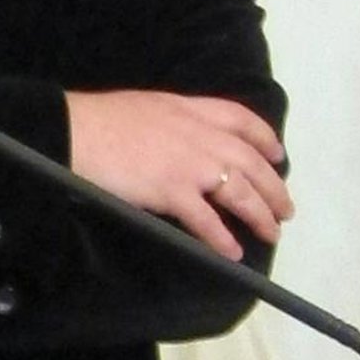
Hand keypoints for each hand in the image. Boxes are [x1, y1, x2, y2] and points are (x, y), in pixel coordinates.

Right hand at [65, 89, 292, 258]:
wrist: (74, 130)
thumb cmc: (100, 119)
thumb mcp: (148, 107)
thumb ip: (174, 123)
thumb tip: (182, 142)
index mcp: (191, 110)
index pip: (242, 120)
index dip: (266, 139)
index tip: (277, 156)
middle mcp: (201, 136)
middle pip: (252, 162)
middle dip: (274, 187)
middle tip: (284, 209)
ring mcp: (191, 164)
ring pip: (241, 191)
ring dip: (261, 215)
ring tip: (272, 233)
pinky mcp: (174, 191)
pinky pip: (207, 220)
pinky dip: (223, 238)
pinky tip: (232, 252)